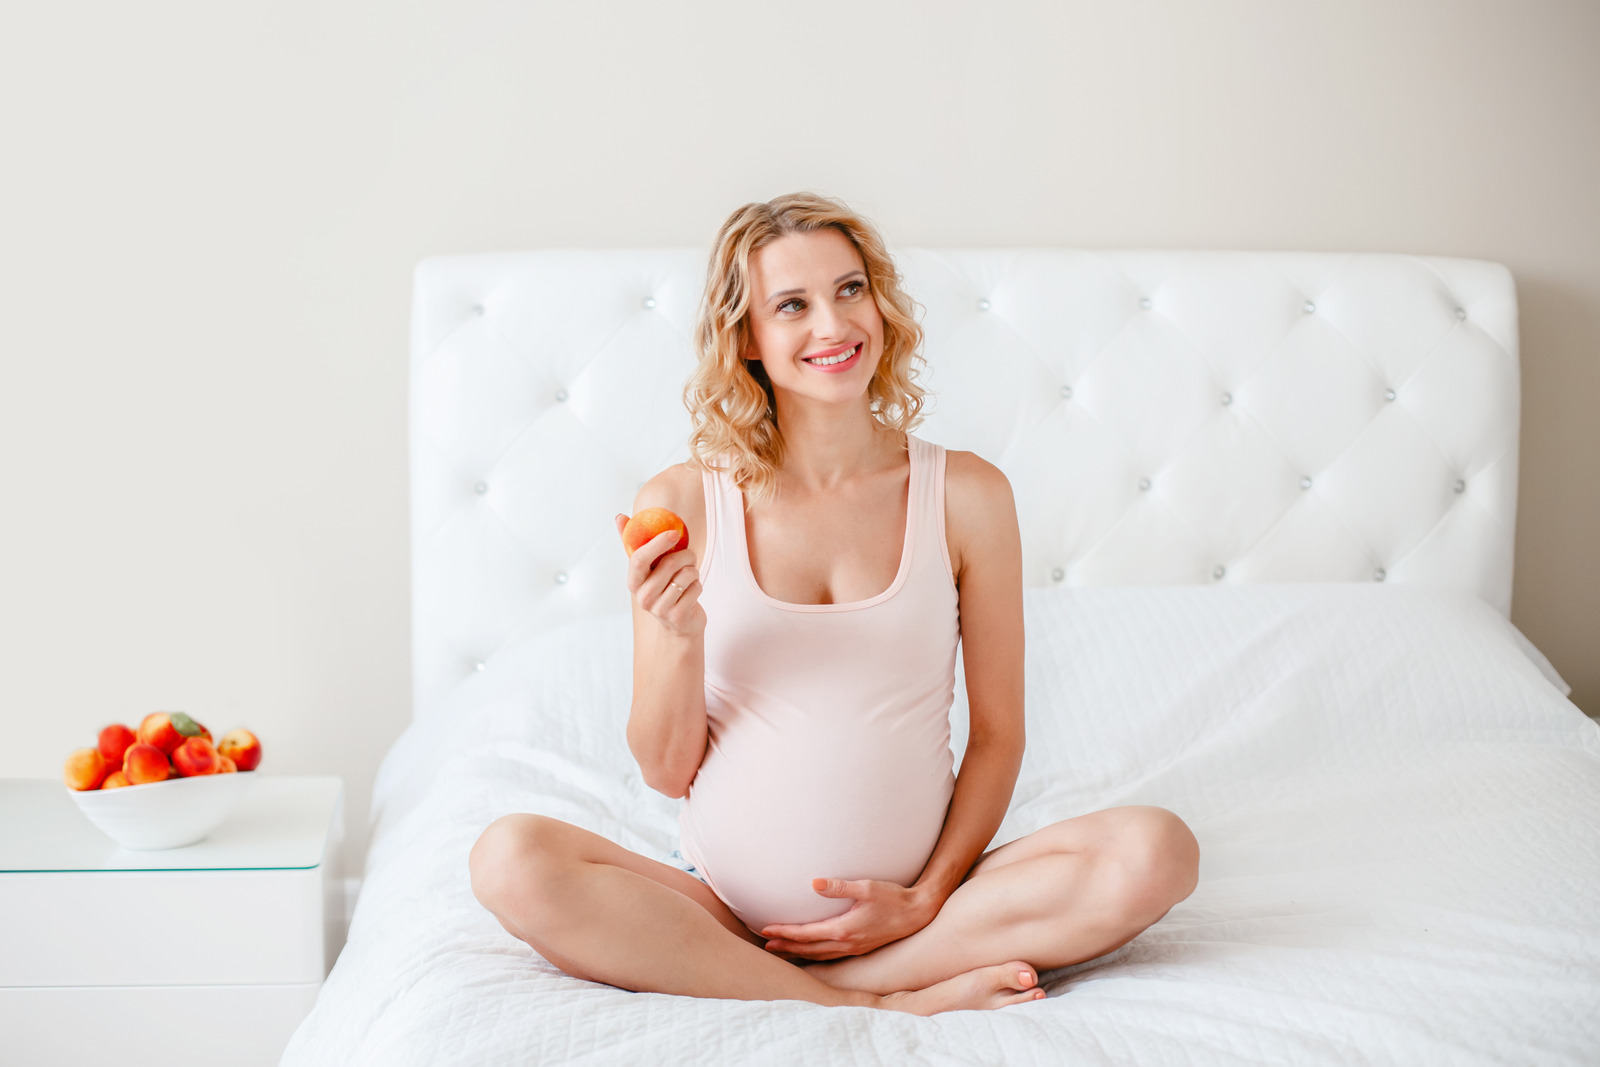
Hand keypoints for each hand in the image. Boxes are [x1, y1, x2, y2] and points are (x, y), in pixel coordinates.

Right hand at [617, 514, 704, 637]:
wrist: (680, 624)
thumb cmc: (664, 588)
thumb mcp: (649, 568)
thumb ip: (634, 543)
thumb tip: (619, 517)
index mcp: (633, 581)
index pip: (639, 559)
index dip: (656, 543)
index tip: (673, 532)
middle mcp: (643, 597)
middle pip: (669, 564)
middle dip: (686, 555)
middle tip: (689, 556)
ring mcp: (659, 609)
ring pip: (686, 575)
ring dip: (694, 570)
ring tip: (689, 576)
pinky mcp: (678, 616)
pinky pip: (695, 587)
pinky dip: (698, 585)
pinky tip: (691, 591)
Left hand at [758, 879, 937, 959]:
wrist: (917, 913)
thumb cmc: (892, 897)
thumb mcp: (865, 887)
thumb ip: (839, 887)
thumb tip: (814, 883)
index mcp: (843, 930)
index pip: (806, 934)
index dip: (784, 932)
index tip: (766, 929)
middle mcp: (846, 943)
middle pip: (808, 949)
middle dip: (785, 947)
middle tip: (765, 946)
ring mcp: (853, 948)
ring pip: (818, 955)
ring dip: (798, 953)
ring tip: (781, 950)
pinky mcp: (859, 948)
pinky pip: (830, 955)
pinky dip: (814, 954)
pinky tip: (810, 951)